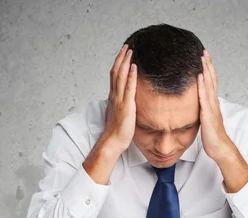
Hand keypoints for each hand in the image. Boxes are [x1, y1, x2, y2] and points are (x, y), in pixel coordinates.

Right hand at [83, 45, 136, 184]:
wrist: (113, 141)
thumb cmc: (117, 131)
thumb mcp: (120, 114)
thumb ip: (123, 105)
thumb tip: (128, 101)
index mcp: (113, 97)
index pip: (114, 76)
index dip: (118, 64)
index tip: (123, 54)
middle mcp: (114, 96)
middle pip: (116, 72)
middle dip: (121, 58)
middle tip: (127, 46)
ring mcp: (119, 100)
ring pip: (120, 76)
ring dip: (125, 62)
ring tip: (130, 51)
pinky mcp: (126, 106)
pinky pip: (128, 88)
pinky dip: (131, 76)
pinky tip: (134, 67)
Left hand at [198, 50, 247, 192]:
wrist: (220, 149)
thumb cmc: (213, 138)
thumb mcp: (206, 121)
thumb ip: (203, 111)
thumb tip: (198, 106)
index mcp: (212, 104)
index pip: (211, 83)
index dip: (208, 69)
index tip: (204, 57)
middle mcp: (213, 104)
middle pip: (212, 80)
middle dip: (207, 65)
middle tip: (204, 51)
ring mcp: (211, 109)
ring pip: (209, 86)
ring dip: (206, 71)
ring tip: (202, 58)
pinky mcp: (208, 115)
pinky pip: (204, 99)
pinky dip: (202, 87)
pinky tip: (199, 77)